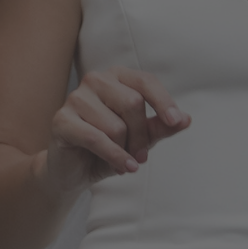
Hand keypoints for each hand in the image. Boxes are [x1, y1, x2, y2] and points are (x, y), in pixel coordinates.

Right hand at [41, 65, 189, 201]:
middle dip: (141, 136)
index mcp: (116, 77)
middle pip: (133, 103)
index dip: (163, 101)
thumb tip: (186, 120)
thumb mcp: (140, 138)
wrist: (73, 171)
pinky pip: (97, 138)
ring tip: (122, 161)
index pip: (145, 82)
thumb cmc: (108, 148)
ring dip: (124, 150)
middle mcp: (95, 80)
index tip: (176, 122)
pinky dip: (114, 157)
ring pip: (115, 125)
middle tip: (141, 156)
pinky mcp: (61, 120)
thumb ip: (161, 127)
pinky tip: (123, 168)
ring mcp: (75, 98)